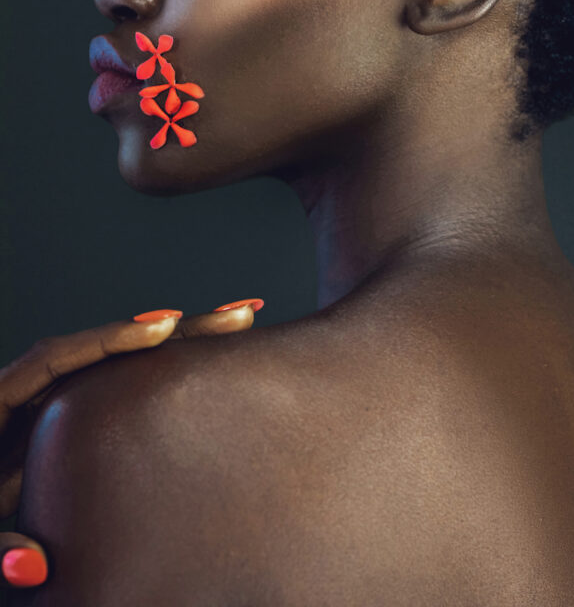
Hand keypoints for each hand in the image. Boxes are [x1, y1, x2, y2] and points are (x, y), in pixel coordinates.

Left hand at [0, 300, 260, 587]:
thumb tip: (35, 565)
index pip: (59, 356)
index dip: (112, 339)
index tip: (163, 325)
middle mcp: (29, 397)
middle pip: (107, 350)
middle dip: (174, 330)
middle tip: (234, 317)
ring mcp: (51, 412)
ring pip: (119, 368)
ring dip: (177, 346)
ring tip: (233, 328)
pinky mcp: (66, 432)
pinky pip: (117, 395)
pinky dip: (158, 378)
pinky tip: (200, 370)